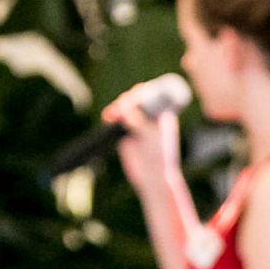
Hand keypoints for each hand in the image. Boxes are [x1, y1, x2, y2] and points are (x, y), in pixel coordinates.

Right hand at [103, 80, 179, 196]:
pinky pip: (116, 119)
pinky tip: (107, 117)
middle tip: (123, 106)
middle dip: (126, 100)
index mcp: (161, 113)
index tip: (136, 93)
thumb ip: (138, 122)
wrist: (152, 176)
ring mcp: (136, 123)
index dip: (141, 92)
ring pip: (124, 108)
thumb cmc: (158, 155)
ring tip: (112, 113)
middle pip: (135, 99)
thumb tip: (125, 110)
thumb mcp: (150, 136)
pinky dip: (111, 116)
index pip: (151, 95)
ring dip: (117, 108)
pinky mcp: (125, 132)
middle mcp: (149, 116)